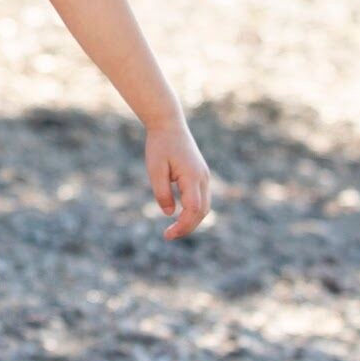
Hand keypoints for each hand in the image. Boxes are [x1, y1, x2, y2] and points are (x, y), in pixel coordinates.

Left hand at [146, 119, 211, 239]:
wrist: (169, 124)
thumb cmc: (160, 145)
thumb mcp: (155, 169)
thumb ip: (162, 193)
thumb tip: (169, 213)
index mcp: (192, 176)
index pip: (193, 210)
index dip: (182, 226)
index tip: (167, 235)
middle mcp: (203, 178)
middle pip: (202, 211)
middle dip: (187, 227)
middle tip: (168, 236)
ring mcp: (204, 176)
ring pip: (204, 206)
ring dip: (191, 220)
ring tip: (174, 229)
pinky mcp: (201, 174)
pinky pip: (201, 198)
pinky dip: (193, 210)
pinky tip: (179, 215)